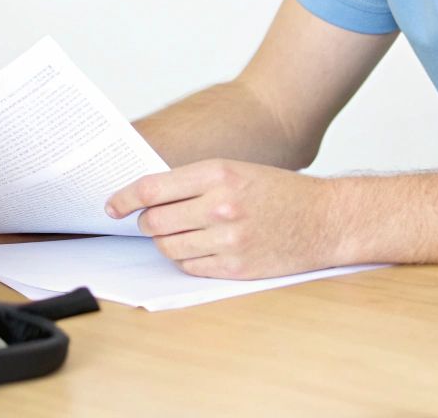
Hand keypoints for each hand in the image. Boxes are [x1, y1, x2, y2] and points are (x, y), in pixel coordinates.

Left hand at [105, 159, 346, 278]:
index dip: (124, 198)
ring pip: (168, 247)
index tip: (112, 205)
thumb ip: (193, 181)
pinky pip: (189, 267)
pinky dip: (185, 259)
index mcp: (218, 173)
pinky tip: (199, 247)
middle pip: (155, 221)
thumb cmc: (280, 192)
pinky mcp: (235, 267)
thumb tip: (147, 197)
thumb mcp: (236, 170)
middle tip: (151, 220)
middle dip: (146, 222)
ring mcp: (228, 239)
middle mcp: (220, 205)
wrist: (325, 220)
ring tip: (178, 233)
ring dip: (164, 242)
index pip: (153, 188)